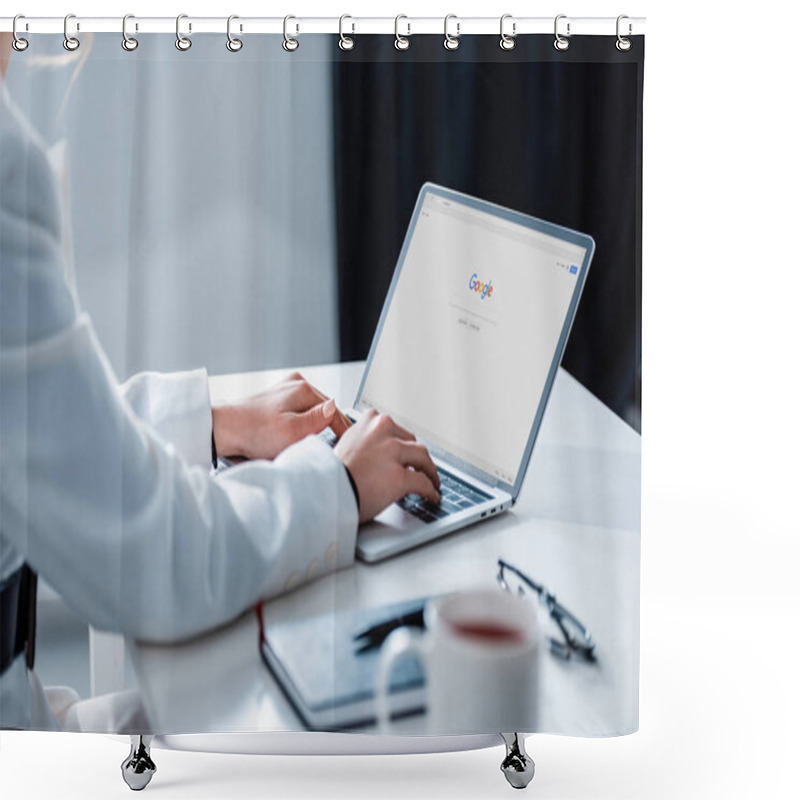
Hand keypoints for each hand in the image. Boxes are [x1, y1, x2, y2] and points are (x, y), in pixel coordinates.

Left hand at [212, 372, 350, 460]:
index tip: (348, 444)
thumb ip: (318, 420)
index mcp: (303, 389)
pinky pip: (296, 414)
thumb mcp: (293, 431)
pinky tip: (291, 438)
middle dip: (326, 428)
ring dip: (311, 427)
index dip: (343, 430)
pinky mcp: (274, 401)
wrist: (222, 431)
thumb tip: (335, 409)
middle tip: (331, 448)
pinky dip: (298, 426)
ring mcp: (284, 392)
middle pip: (323, 410)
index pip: (334, 411)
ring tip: (309, 444)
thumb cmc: (252, 432)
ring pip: (309, 412)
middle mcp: (295, 385)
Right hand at [334, 409, 440, 522]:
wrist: (322, 492)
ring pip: (423, 458)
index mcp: (370, 421)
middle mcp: (383, 430)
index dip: (402, 443)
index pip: (395, 429)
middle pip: (412, 442)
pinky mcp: (400, 476)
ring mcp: (393, 452)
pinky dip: (430, 490)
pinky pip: (423, 483)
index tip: (405, 452)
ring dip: (430, 471)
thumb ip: (363, 442)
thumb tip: (377, 454)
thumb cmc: (329, 474)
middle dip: (418, 457)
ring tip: (432, 481)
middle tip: (421, 468)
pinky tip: (432, 496)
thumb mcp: (344, 445)